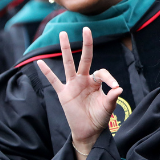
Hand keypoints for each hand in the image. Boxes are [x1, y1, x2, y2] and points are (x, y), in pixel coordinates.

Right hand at [37, 27, 122, 152]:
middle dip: (86, 44)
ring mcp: (73, 85)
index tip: (115, 88)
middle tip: (86, 29)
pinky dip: (47, 72)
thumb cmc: (100, 118)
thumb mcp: (108, 108)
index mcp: (96, 82)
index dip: (109, 78)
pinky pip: (54, 81)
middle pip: (84, 59)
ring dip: (65, 49)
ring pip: (68, 64)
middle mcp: (84, 80)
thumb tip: (119, 88)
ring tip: (63, 34)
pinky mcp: (63, 94)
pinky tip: (39, 61)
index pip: (102, 73)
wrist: (88, 131)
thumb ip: (112, 98)